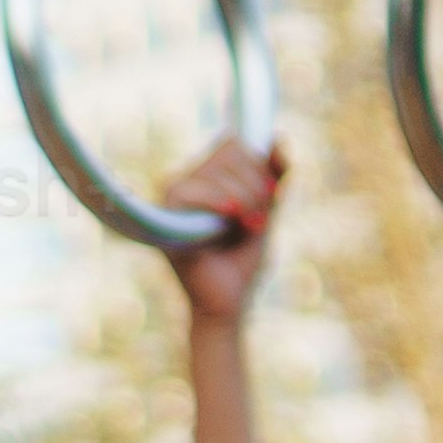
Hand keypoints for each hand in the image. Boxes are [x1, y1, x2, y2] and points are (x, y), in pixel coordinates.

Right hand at [152, 134, 281, 333]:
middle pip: (230, 152)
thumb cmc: (242, 262)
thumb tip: (278, 137)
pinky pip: (193, 190)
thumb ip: (274, 176)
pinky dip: (219, 202)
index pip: (234, 144)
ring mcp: (172, 198)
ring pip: (218, 171)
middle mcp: (185, 181)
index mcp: (206, 178)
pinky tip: (231, 218)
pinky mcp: (164, 218)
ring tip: (249, 228)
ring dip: (246, 199)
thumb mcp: (267, 210)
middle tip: (258, 221)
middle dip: (256, 186)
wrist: (226, 304)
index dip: (258, 165)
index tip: (270, 196)